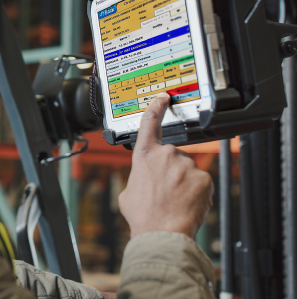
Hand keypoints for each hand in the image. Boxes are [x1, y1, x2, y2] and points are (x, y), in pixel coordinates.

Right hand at [118, 92, 213, 238]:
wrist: (161, 232)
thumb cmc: (143, 215)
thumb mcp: (128, 192)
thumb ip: (138, 177)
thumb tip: (143, 179)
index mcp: (144, 155)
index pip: (150, 123)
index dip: (156, 107)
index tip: (163, 98)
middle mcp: (166, 154)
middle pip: (173, 156)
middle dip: (171, 170)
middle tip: (165, 190)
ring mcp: (186, 165)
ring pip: (188, 169)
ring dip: (184, 182)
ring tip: (175, 200)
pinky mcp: (203, 177)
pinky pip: (201, 181)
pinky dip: (197, 191)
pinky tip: (187, 203)